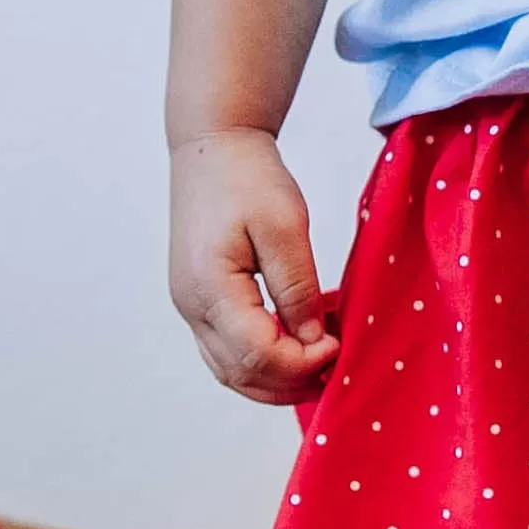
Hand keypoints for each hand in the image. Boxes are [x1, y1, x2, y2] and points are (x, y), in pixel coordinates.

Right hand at [168, 127, 337, 401]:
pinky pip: (226, 351)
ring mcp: (190, 307)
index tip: (338, 344)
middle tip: (335, 365)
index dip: (302, 362)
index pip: (257, 355)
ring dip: (276, 380)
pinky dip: (261, 362)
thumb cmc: (247, 178)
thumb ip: (297, 287)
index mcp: (209, 288)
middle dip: (292, 381)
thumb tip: (312, 340)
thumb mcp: (285, 226)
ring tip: (320, 366)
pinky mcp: (198, 301)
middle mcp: (191, 306)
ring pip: (230, 371)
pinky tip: (295, 350)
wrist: (212, 148)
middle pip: (241, 374)